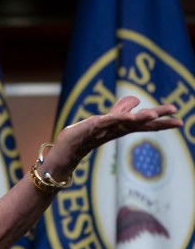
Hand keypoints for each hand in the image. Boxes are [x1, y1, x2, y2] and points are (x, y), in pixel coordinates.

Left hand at [56, 95, 182, 167]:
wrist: (68, 148)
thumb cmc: (88, 133)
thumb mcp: (108, 118)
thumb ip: (122, 109)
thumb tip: (137, 100)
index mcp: (123, 128)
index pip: (146, 125)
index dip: (162, 122)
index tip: (180, 121)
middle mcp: (117, 129)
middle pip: (140, 123)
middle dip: (158, 120)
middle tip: (177, 118)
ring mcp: (106, 128)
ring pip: (126, 123)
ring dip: (139, 118)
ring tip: (152, 114)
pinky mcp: (93, 126)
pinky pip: (107, 122)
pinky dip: (117, 119)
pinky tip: (127, 117)